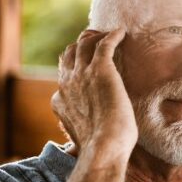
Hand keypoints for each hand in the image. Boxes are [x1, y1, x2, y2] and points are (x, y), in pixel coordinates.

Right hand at [52, 29, 136, 154]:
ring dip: (95, 36)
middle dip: (81, 44)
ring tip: (108, 34)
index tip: (86, 64)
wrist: (104, 147)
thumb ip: (79, 130)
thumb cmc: (100, 149)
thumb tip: (79, 140)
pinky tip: (122, 32)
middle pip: (70, 54)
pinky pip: (104, 44)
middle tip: (96, 41)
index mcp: (60, 100)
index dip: (74, 66)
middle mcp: (67, 84)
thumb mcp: (83, 138)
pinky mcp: (100, 70)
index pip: (64, 75)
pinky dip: (112, 36)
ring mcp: (82, 75)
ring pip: (84, 45)